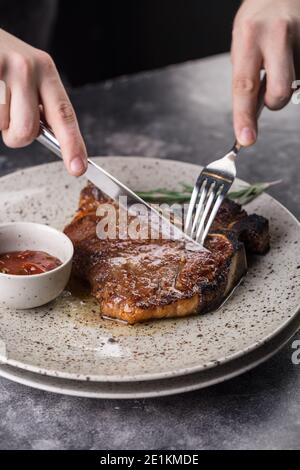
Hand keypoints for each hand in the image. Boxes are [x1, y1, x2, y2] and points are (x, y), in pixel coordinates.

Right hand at [0, 29, 86, 175]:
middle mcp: (28, 67)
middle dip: (17, 136)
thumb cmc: (0, 58)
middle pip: (28, 130)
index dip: (72, 144)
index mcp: (46, 69)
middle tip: (10, 119)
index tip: (78, 168)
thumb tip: (45, 136)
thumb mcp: (26, 74)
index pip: (64, 114)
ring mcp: (4, 68)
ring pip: (3, 126)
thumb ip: (38, 103)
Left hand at [232, 0, 299, 145]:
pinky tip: (293, 54)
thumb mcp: (242, 42)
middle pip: (279, 92)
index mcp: (249, 36)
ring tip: (283, 57)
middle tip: (270, 91)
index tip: (246, 138)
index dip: (244, 116)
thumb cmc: (259, 18)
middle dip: (274, 102)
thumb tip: (250, 114)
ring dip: (289, 80)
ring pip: (296, 84)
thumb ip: (247, 75)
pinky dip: (299, 71)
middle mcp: (277, 34)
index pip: (245, 85)